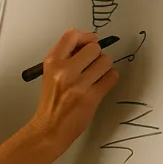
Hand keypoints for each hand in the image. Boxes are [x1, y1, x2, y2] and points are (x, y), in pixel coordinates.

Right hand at [28, 29, 118, 148]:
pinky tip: (99, 85)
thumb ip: (66, 57)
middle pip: (94, 48)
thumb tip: (88, 44)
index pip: (72, 35)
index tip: (89, 43)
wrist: (50, 127)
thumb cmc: (52, 101)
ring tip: (95, 77)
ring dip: (104, 68)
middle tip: (91, 66)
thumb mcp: (51, 74)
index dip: (86, 37)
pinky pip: (112, 77)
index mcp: (52, 62)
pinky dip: (109, 80)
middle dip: (96, 56)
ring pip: (106, 61)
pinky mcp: (91, 96)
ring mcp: (78, 84)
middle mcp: (64, 70)